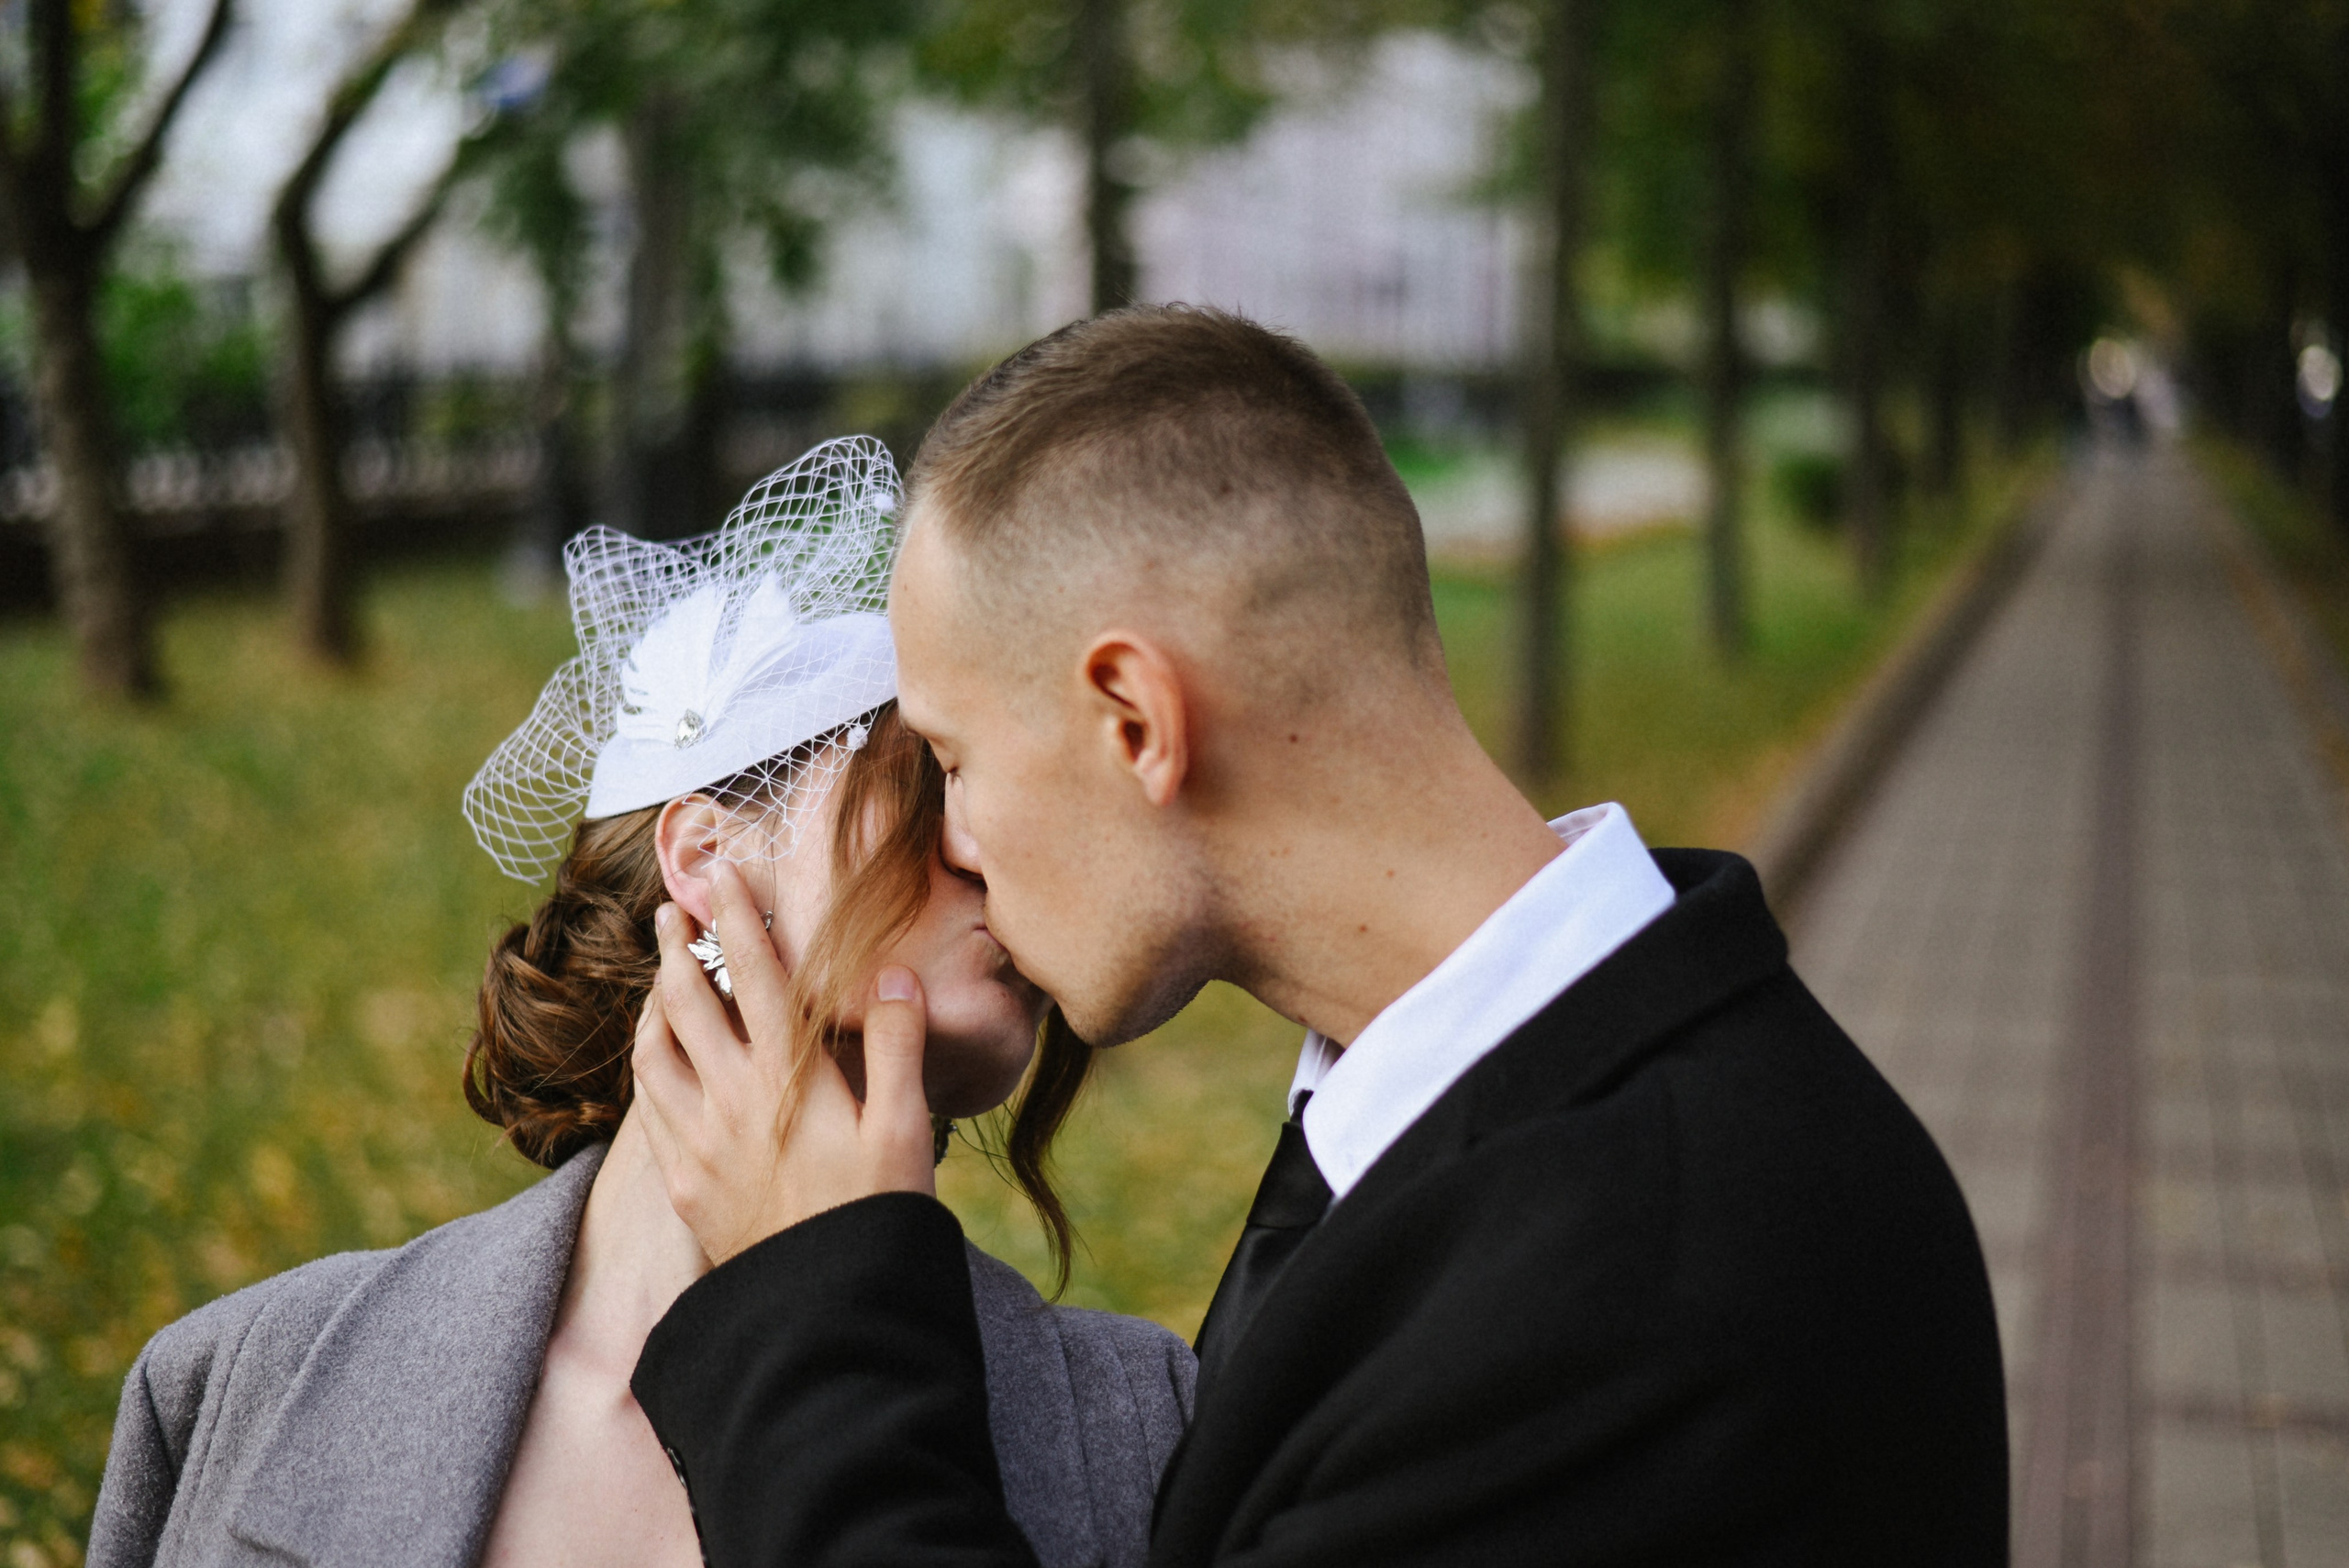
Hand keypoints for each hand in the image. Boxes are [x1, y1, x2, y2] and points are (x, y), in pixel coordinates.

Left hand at [631, 860, 939, 1264]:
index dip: (736, 916)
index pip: (753, 974)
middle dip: (677, 946)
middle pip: (687, 1001)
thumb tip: (891, 973)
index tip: (722, 873)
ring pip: (654, 1050)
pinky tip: (659, 1060)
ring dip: (653, 1002)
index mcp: (787, 1076)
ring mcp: (698, 1141)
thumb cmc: (877, 1217)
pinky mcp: (684, 1182)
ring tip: (659, 977)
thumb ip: (895, 1044)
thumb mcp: (906, 1127)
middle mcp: (730, 1099)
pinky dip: (648, 1063)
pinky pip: (649, 1106)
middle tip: (673, 909)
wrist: (824, 1313)